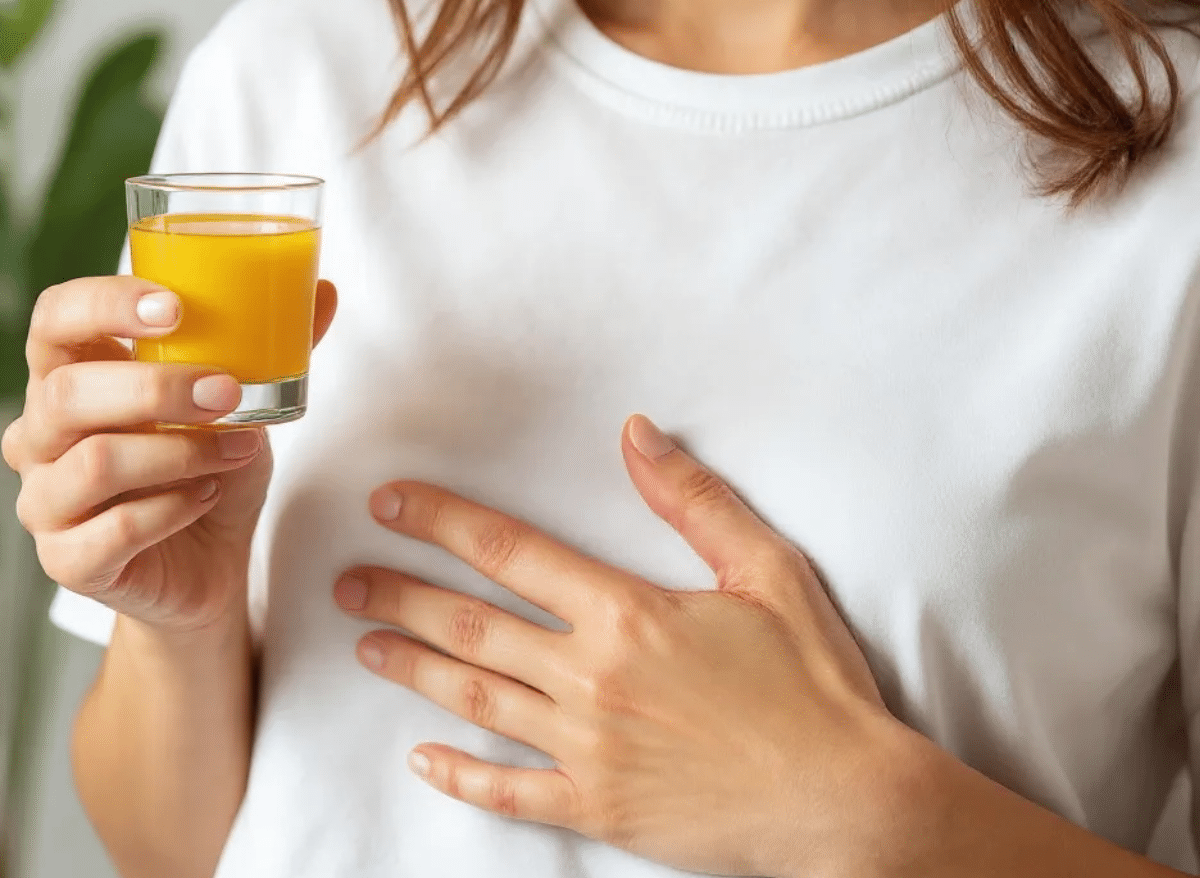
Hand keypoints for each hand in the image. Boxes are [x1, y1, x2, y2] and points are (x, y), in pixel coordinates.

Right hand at [4, 275, 337, 632]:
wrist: (213, 559)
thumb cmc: (211, 466)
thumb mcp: (245, 400)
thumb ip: (272, 347)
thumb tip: (323, 291)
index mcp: (76, 376)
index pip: (55, 320)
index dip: (103, 304)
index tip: (175, 308)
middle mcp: (43, 435)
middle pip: (67, 394)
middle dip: (158, 389)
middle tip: (228, 393)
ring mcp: (48, 500)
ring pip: (94, 462)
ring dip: (181, 452)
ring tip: (237, 449)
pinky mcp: (68, 560)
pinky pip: (112, 530)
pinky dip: (174, 510)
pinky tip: (207, 496)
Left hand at [334, 414, 902, 877]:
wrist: (844, 801)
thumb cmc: (811, 681)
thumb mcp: (768, 570)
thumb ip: (694, 500)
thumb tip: (636, 434)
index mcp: (628, 614)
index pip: (512, 553)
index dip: (444, 522)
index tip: (391, 502)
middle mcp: (592, 679)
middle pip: (473, 626)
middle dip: (402, 593)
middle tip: (346, 576)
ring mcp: (588, 750)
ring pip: (477, 699)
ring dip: (412, 668)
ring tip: (365, 643)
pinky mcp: (600, 808)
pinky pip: (511, 791)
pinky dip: (461, 775)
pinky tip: (422, 757)